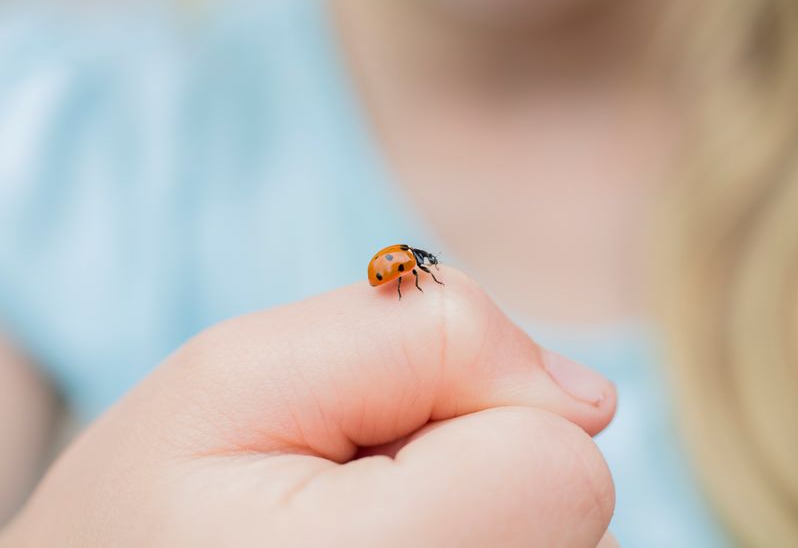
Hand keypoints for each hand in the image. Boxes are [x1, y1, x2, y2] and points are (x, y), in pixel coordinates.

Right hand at [1, 268, 617, 546]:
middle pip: (575, 508)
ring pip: (569, 542)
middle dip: (473, 465)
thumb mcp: (239, 372)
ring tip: (353, 539)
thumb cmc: (144, 513)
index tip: (371, 442)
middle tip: (346, 500)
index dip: (473, 415)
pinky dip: (482, 540)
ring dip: (475, 514)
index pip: (562, 468)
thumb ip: (424, 335)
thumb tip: (588, 399)